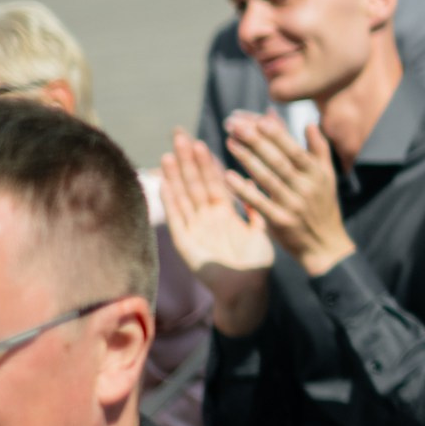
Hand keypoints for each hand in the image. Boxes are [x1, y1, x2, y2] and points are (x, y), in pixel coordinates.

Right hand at [157, 131, 273, 331]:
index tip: (200, 141)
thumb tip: (255, 181)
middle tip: (179, 134)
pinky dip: (170, 201)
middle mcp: (207, 218)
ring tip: (169, 153)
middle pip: (195, 183)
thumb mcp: (260, 230)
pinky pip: (177, 218)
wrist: (248, 291)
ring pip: (183, 196)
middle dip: (187, 160)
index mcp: (225, 213)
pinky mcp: (186, 242)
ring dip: (176, 176)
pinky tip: (164, 183)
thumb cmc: (256, 264)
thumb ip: (255, 208)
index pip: (214, 182)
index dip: (207, 163)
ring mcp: (195, 229)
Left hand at [222, 113, 355, 277]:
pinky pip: (259, 203)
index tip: (259, 119)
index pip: (295, 150)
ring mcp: (292, 205)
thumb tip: (310, 122)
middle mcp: (306, 188)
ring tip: (228, 141)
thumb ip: (319, 149)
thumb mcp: (327, 177)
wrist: (326, 246)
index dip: (278, 135)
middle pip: (278, 161)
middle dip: (256, 141)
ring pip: (267, 178)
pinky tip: (227, 176)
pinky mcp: (280, 222)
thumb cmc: (323, 207)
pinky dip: (243, 189)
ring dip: (246, 159)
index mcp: (317, 174)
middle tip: (235, 124)